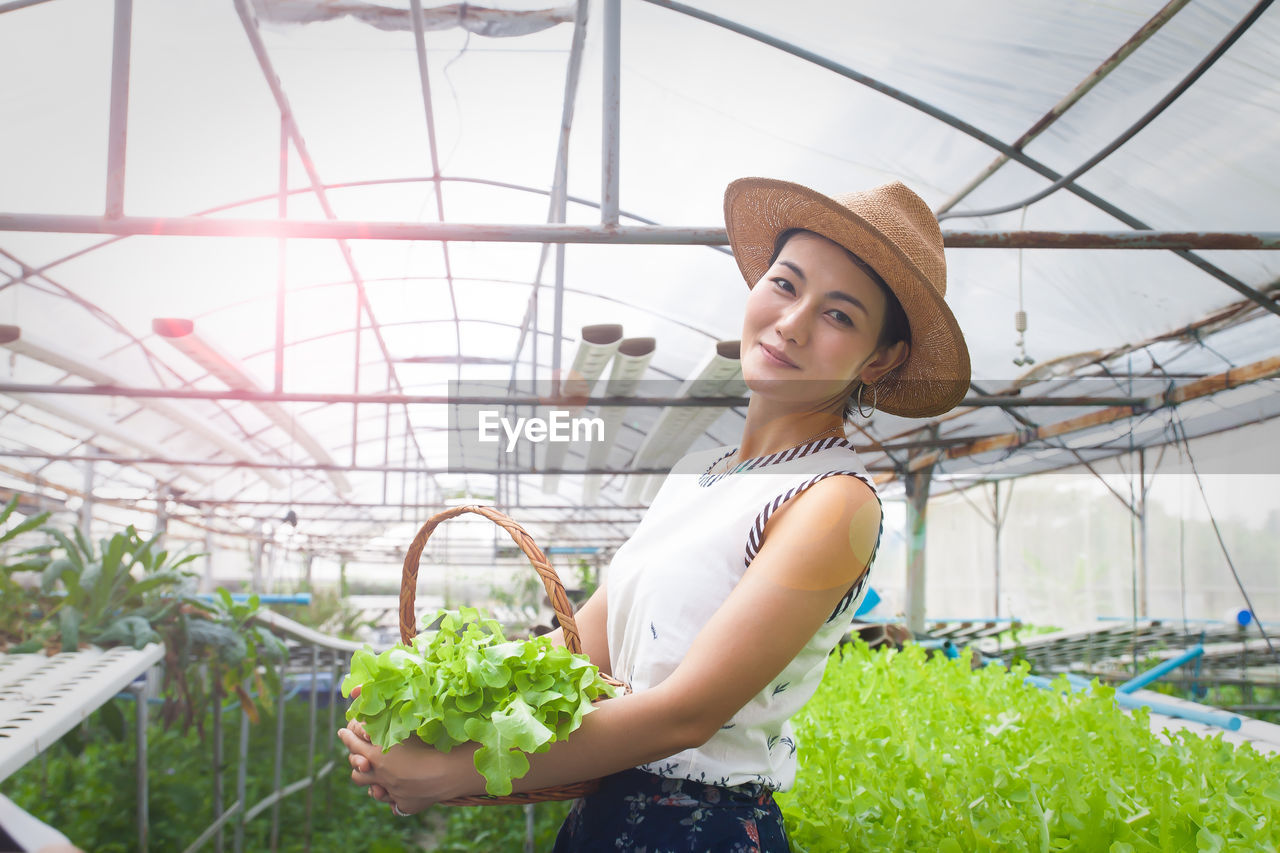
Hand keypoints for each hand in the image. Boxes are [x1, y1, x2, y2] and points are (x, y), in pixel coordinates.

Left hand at [338, 718, 476, 814]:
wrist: (449, 771)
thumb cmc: (429, 743)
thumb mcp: (405, 726)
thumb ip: (386, 715)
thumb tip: (363, 693)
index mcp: (377, 755)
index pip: (353, 744)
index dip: (347, 737)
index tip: (342, 731)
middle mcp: (381, 776)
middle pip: (357, 772)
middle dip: (356, 762)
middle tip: (358, 756)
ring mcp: (392, 793)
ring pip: (372, 790)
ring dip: (371, 782)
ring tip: (374, 775)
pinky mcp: (405, 805)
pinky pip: (392, 803)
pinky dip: (392, 795)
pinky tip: (396, 789)